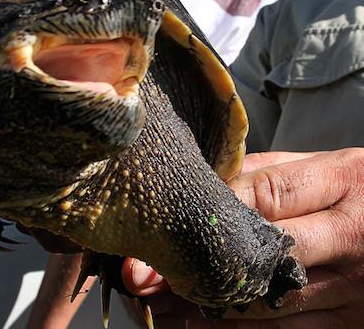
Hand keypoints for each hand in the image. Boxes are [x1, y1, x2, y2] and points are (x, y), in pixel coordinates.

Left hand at [124, 148, 363, 327]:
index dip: (204, 217)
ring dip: (205, 306)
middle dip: (191, 270)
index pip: (262, 197)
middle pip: (258, 260)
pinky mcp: (352, 325)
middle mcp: (352, 240)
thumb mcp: (330, 168)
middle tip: (139, 277)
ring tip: (156, 301)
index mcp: (343, 183)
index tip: (151, 232)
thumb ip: (269, 173)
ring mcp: (355, 290)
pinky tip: (198, 322)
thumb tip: (202, 187)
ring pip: (266, 305)